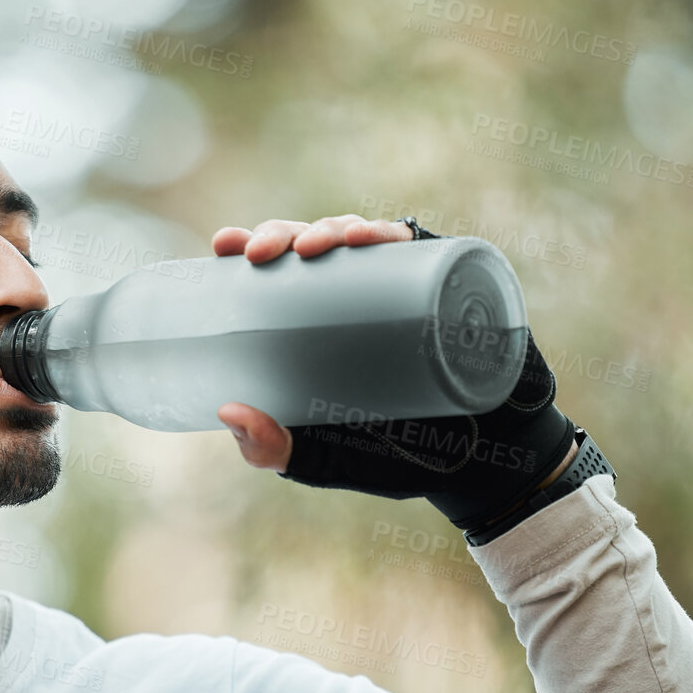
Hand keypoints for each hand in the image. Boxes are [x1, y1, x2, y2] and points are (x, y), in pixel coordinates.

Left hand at [208, 214, 416, 471]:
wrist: (469, 462)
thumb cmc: (384, 453)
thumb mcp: (315, 456)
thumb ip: (269, 447)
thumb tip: (230, 413)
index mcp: (308, 321)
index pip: (272, 272)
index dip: (245, 245)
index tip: (224, 245)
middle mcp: (347, 296)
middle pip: (306, 244)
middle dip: (280, 234)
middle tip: (261, 254)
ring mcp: (391, 288)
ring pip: (353, 237)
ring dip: (329, 229)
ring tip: (312, 247)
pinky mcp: (435, 287)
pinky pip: (412, 248)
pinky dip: (388, 235)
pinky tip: (367, 240)